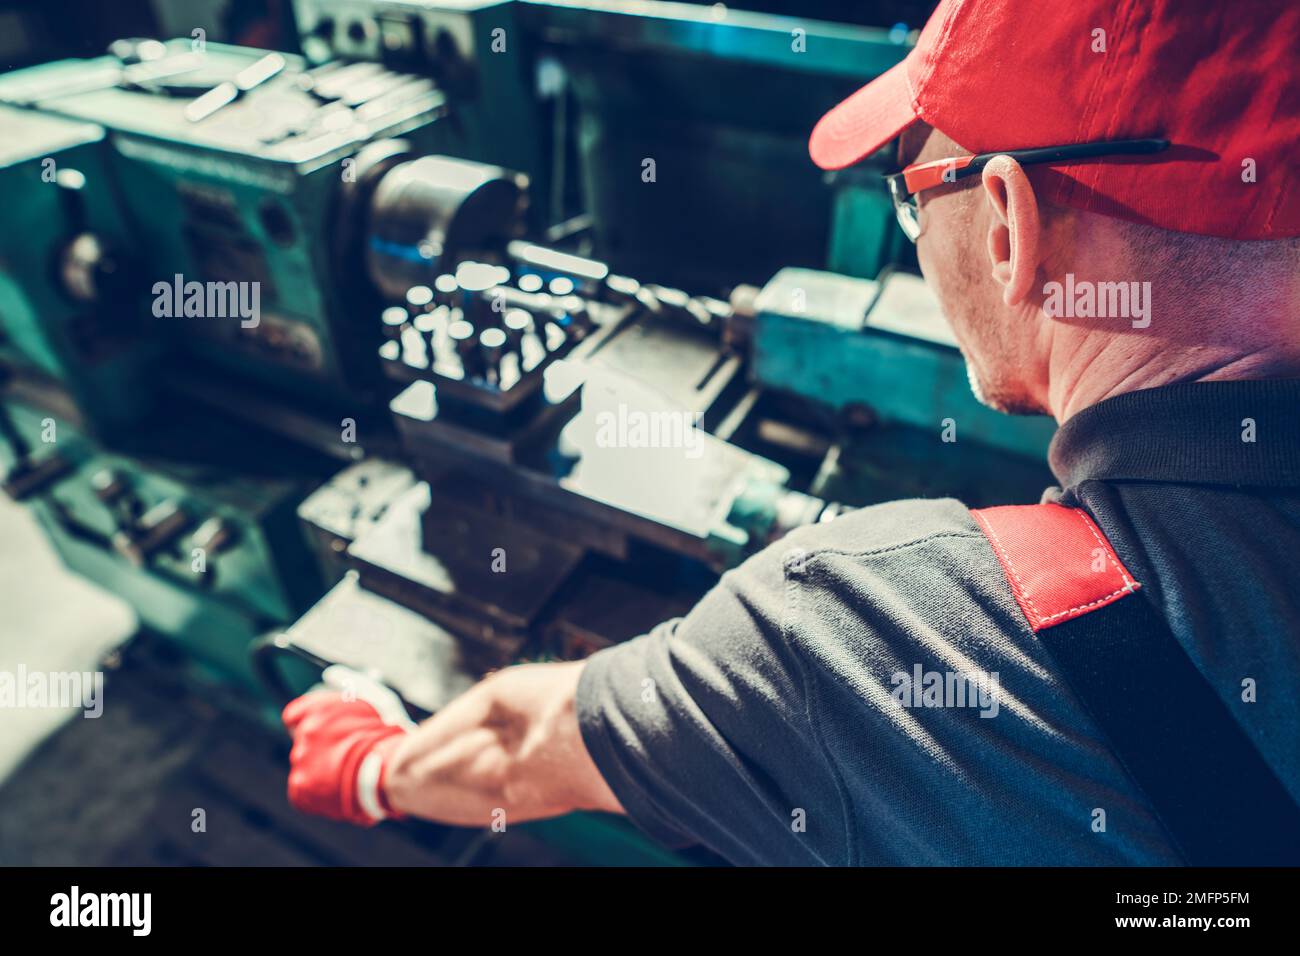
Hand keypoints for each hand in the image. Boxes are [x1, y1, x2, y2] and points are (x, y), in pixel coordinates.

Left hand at [282, 667, 414, 825]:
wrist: (389, 768)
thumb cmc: (389, 732)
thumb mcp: (374, 698)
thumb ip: (348, 682)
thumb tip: (330, 674)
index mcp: (316, 708)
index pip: (294, 716)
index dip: (308, 726)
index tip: (324, 735)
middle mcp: (303, 732)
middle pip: (304, 744)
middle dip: (321, 751)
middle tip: (347, 758)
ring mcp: (300, 760)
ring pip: (305, 768)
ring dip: (321, 772)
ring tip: (350, 777)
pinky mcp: (300, 788)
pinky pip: (304, 792)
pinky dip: (318, 795)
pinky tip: (340, 791)